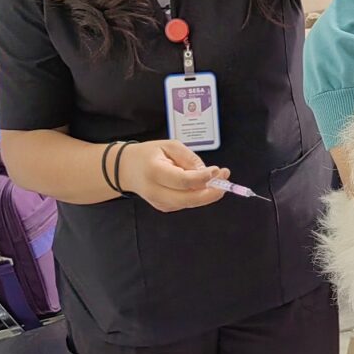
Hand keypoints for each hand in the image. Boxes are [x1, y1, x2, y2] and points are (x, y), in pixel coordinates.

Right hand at [115, 140, 230, 212]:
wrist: (127, 169)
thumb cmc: (149, 154)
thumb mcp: (169, 146)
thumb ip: (189, 158)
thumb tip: (208, 173)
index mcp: (155, 171)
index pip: (183, 180)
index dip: (203, 178)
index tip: (217, 170)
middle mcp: (156, 191)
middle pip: (189, 199)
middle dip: (211, 193)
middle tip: (226, 181)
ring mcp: (159, 202)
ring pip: (190, 203)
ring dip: (208, 194)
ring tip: (220, 179)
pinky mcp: (164, 207)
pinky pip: (187, 203)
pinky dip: (199, 195)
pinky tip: (204, 184)